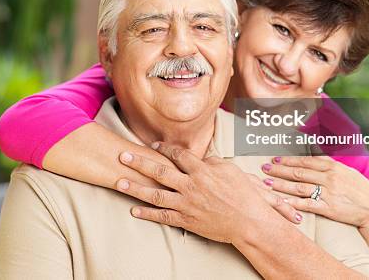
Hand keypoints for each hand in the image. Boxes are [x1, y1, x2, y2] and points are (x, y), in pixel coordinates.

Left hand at [114, 142, 298, 243]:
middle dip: (139, 163)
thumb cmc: (243, 194)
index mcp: (202, 170)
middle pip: (159, 171)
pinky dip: (147, 214)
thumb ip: (212, 162)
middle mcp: (191, 186)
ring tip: (119, 183)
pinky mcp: (187, 220)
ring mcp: (187, 204)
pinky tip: (133, 210)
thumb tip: (201, 157)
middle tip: (122, 156)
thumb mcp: (230, 170)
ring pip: (156, 194)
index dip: (164, 149)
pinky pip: (163, 216)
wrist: (248, 222)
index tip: (153, 145)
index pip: (178, 155)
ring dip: (135, 188)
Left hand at [261, 155, 368, 230]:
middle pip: (298, 172)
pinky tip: (281, 201)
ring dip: (281, 185)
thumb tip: (313, 156)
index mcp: (333, 166)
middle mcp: (328, 177)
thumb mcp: (347, 172)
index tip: (276, 158)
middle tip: (264, 168)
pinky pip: (306, 204)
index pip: (305, 161)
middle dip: (279, 170)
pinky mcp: (328, 208)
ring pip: (299, 187)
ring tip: (267, 183)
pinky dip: (292, 202)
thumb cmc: (360, 190)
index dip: (289, 160)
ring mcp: (328, 192)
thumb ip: (329, 165)